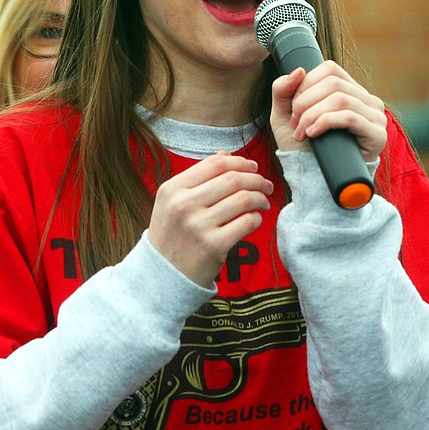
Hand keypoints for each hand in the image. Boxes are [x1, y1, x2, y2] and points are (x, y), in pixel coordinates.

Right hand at [147, 151, 273, 286]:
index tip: (253, 167)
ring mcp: (198, 226)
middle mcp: (183, 205)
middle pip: (233, 179)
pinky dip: (256, 217)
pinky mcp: (213, 246)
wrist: (163, 274)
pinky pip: (246, 222)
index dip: (240, 162)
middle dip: (256, 179)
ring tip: (263, 202)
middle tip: (266, 185)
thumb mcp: (172, 202)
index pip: (215, 164)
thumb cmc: (172, 234)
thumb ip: (198, 178)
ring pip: (243, 199)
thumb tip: (226, 155)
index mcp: (172, 189)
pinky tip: (255, 219)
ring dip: (260, 198)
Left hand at [270, 62, 386, 161]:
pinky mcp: (377, 134)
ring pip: (340, 99)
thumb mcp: (284, 115)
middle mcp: (366, 99)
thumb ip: (283, 90)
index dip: (306, 84)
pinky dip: (326, 122)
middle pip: (333, 82)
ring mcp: (375, 116)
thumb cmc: (303, 147)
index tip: (294, 108)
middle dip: (306, 102)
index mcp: (350, 90)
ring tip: (302, 132)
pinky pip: (350, 117)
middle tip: (295, 124)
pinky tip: (313, 134)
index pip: (330, 69)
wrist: (314, 180)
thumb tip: (299, 70)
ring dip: (312, 115)